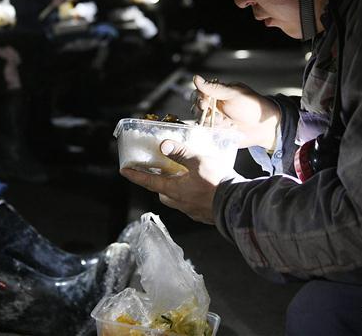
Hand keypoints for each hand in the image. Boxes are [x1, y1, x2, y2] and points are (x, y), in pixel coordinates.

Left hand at [120, 138, 242, 224]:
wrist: (237, 205)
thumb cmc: (217, 183)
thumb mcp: (198, 162)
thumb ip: (180, 153)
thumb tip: (163, 146)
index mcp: (174, 190)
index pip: (149, 182)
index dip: (135, 176)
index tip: (124, 171)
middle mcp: (180, 203)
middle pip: (163, 194)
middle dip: (159, 185)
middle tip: (163, 173)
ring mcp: (193, 211)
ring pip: (177, 201)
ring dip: (176, 191)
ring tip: (185, 179)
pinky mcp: (205, 216)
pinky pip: (192, 206)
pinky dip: (191, 197)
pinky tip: (200, 190)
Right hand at [193, 74, 279, 149]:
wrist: (264, 126)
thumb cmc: (252, 106)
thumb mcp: (233, 94)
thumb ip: (213, 88)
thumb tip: (196, 78)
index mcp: (217, 94)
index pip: (199, 94)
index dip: (199, 99)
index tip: (204, 103)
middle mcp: (214, 107)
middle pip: (196, 108)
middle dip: (203, 112)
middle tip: (214, 115)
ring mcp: (215, 121)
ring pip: (201, 121)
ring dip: (211, 122)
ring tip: (225, 123)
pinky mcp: (218, 133)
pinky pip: (207, 133)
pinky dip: (213, 132)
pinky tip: (225, 130)